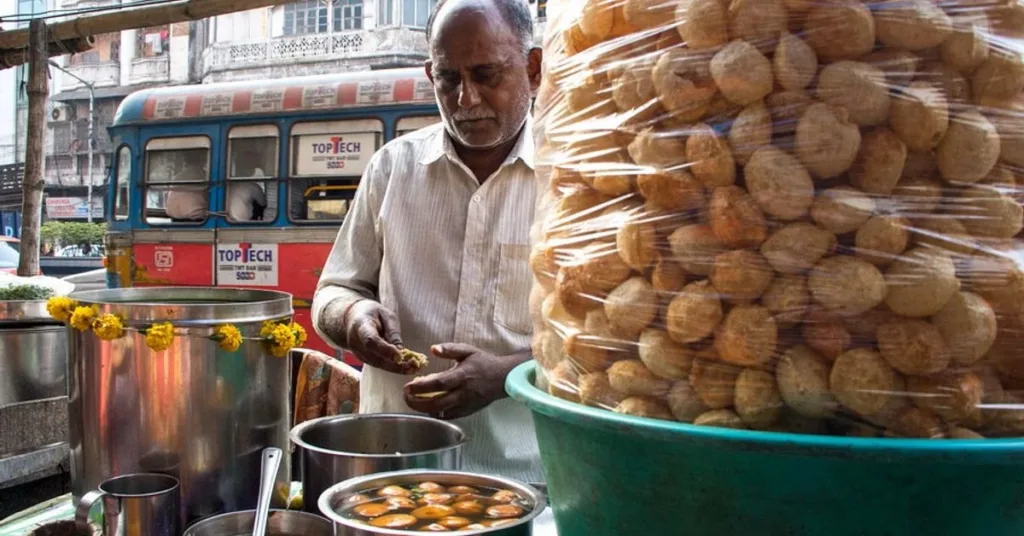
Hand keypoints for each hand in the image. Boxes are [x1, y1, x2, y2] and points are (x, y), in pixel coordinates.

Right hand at [343, 300, 408, 373]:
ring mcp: (357, 352)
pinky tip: (405, 367)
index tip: (400, 356)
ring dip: (395, 368)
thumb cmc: (373, 313)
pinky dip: (391, 367)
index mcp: (361, 325)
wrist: (354, 317)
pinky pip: (376, 364)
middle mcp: (355, 341)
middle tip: (413, 366)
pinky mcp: (361, 358)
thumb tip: (400, 350)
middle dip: (394, 364)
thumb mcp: (386, 315)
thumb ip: (392, 331)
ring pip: (376, 364)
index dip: (385, 350)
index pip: (370, 340)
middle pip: (374, 357)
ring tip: (413, 368)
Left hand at [403, 344, 525, 419]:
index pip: (438, 384)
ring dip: (424, 408)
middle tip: (406, 396)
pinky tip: (428, 406)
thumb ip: (449, 349)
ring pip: (441, 412)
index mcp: (462, 376)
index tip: (408, 386)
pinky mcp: (467, 411)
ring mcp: (465, 404)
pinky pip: (448, 416)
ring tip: (413, 401)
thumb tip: (433, 349)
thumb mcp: (468, 350)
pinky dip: (436, 413)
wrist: (503, 378)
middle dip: (417, 402)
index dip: (421, 387)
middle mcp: (463, 393)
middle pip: (436, 403)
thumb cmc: (484, 363)